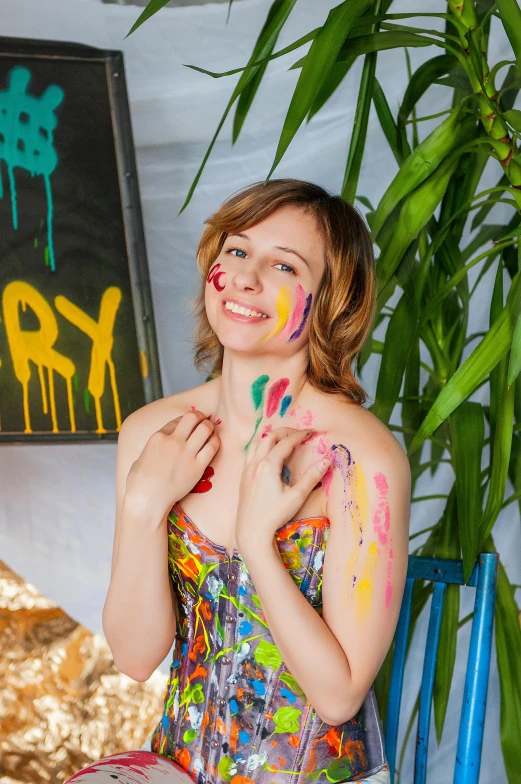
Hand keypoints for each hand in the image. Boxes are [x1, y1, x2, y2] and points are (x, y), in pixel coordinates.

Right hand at [125, 409, 219, 517]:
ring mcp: (186, 454)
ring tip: (210, 430)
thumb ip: (154, 448)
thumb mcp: (141, 457)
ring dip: (209, 427)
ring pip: (205, 429)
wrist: (147, 501)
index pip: (177, 420)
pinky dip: (215, 441)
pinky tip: (213, 443)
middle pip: (193, 418)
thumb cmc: (139, 483)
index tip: (189, 424)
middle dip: (200, 416)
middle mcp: (173, 441)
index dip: (185, 420)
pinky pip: (212, 447)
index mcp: (157, 437)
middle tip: (203, 421)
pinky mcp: (197, 467)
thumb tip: (161, 447)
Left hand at [235, 426, 330, 550]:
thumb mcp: (297, 496)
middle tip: (299, 433)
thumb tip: (327, 460)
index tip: (310, 432)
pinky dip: (260, 445)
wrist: (252, 531)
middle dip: (285, 431)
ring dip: (270, 436)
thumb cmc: (275, 515)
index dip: (299, 435)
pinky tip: (268, 452)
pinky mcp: (243, 476)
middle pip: (269, 437)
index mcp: (268, 465)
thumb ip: (312, 477)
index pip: (285, 443)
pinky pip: (250, 452)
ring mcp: (247, 469)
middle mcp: (255, 463)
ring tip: (284, 438)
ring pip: (257, 442)